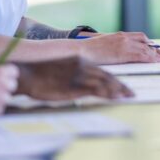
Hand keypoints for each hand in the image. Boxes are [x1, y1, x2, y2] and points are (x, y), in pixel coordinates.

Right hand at [15, 56, 133, 100]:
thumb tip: (82, 83)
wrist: (28, 73)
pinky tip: (115, 98)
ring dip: (118, 90)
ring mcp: (80, 76)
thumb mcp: (62, 69)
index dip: (115, 80)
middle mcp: (83, 66)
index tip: (124, 87)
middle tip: (131, 93)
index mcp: (80, 61)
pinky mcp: (75, 86)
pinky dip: (108, 94)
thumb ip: (74, 74)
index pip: (103, 71)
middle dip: (121, 86)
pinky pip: (95, 90)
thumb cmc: (41, 74)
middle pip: (108, 76)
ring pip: (105, 82)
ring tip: (128, 96)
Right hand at [79, 32, 159, 64]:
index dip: (149, 43)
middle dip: (155, 49)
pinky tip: (155, 62)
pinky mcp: (123, 52)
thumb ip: (113, 48)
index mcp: (119, 35)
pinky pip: (141, 55)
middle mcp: (124, 37)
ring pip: (145, 49)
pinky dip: (150, 58)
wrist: (81, 50)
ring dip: (156, 55)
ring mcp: (124, 44)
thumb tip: (117, 55)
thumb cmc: (88, 50)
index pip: (140, 37)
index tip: (155, 49)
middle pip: (146, 42)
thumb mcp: (103, 46)